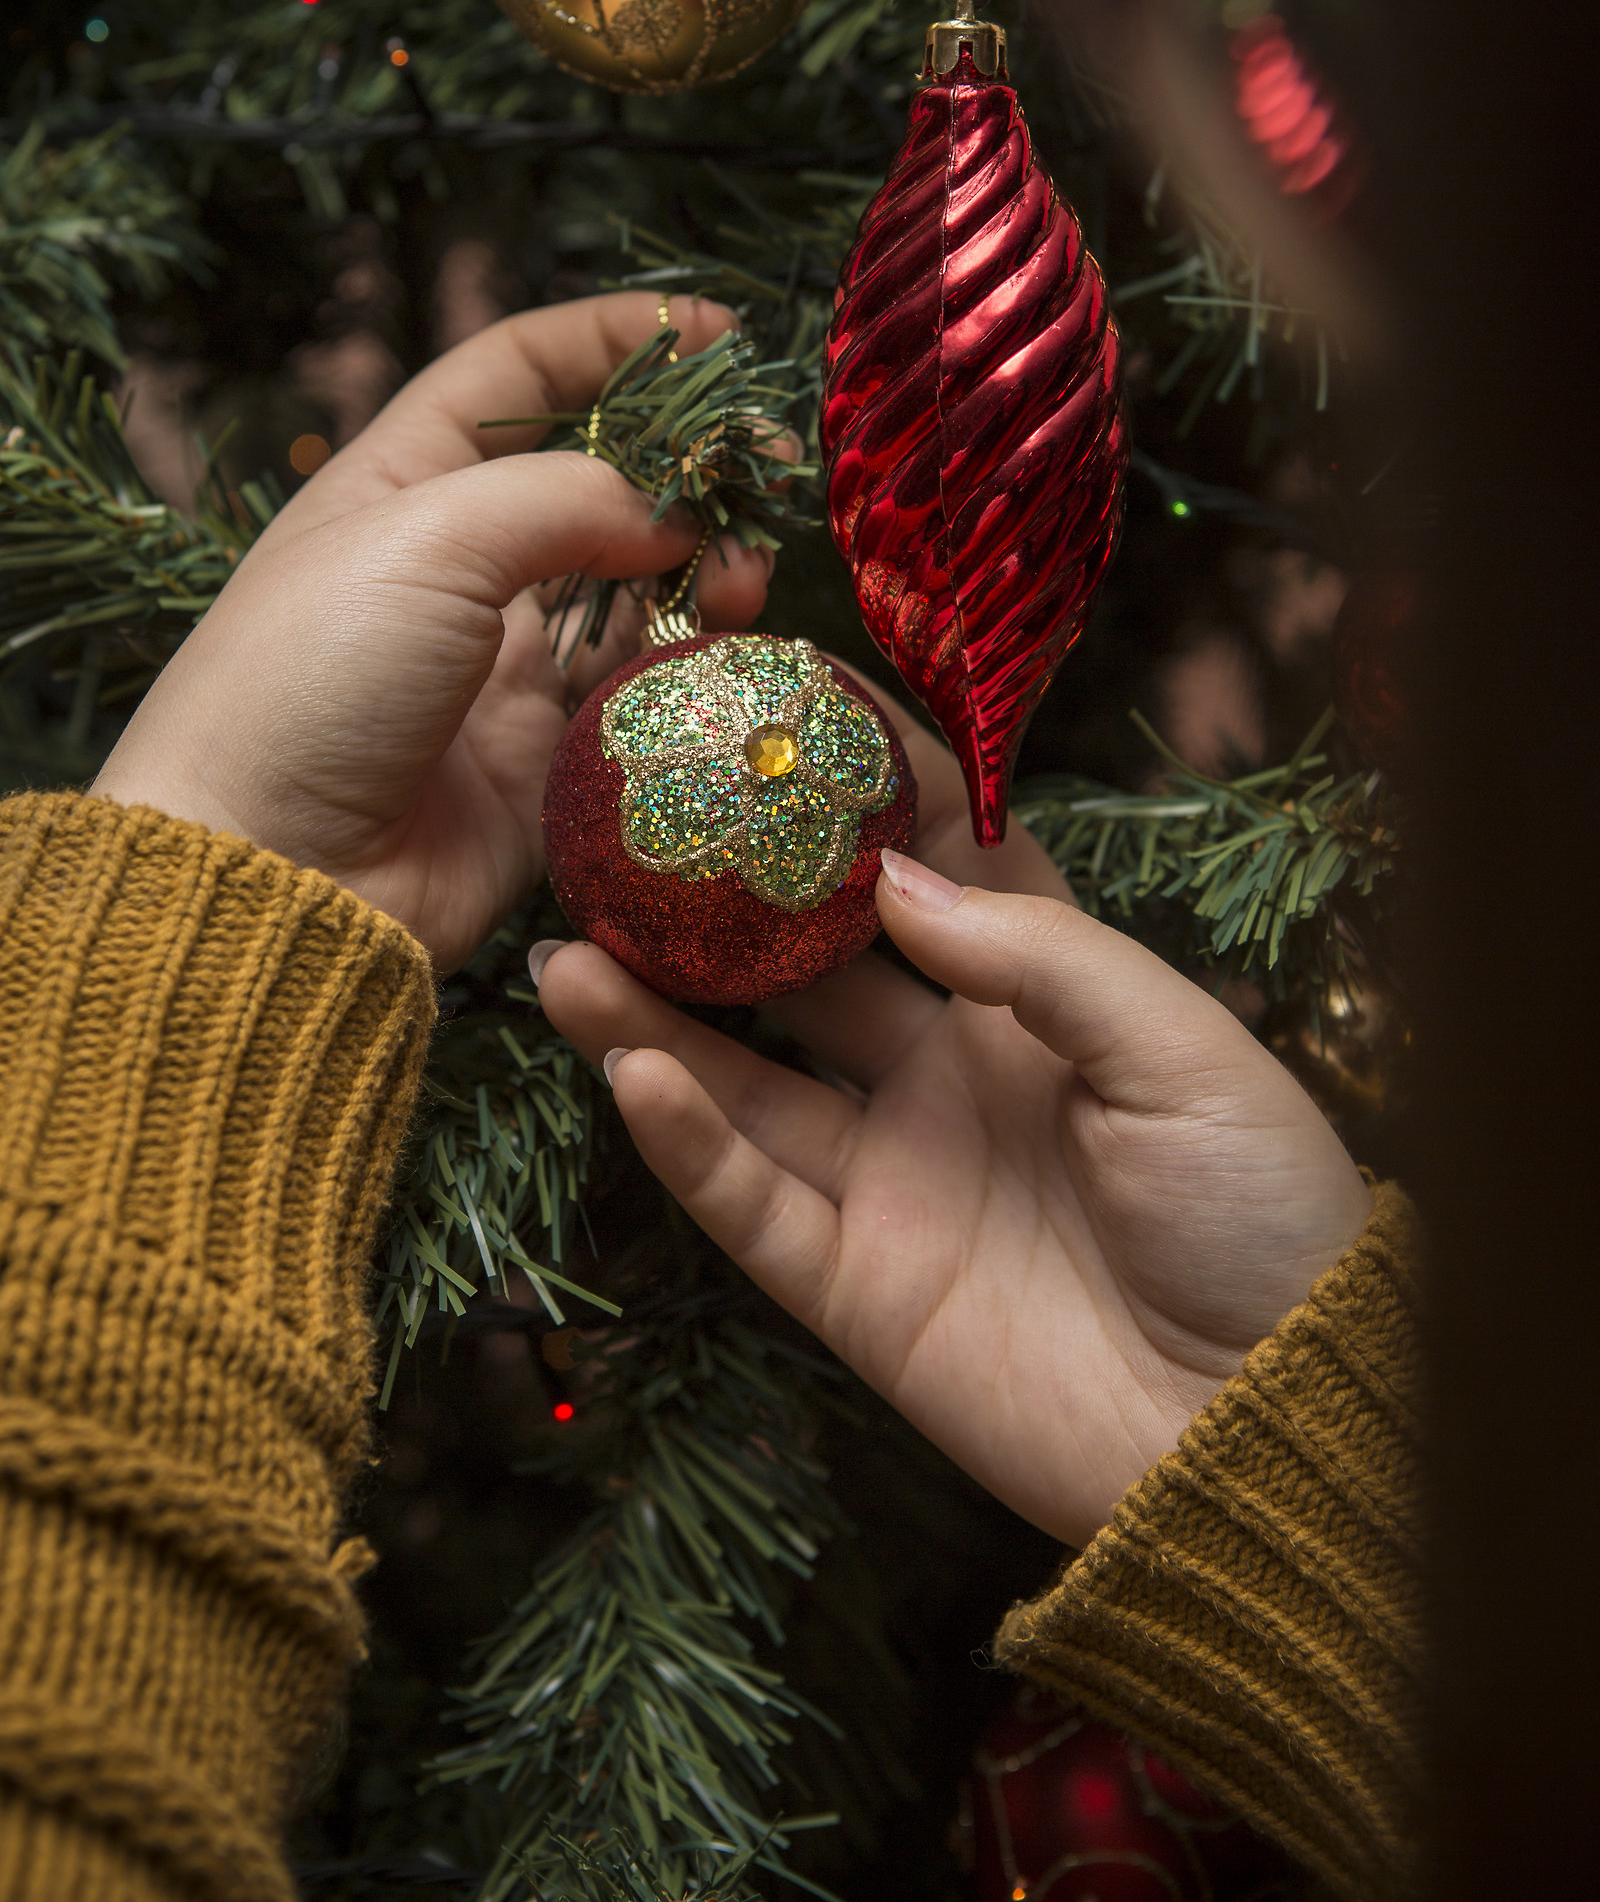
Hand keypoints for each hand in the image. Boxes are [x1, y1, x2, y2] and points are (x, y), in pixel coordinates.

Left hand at [91, 294, 772, 967]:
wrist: (270, 876)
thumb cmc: (311, 679)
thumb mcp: (427, 539)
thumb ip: (569, 499)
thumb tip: (679, 515)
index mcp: (400, 485)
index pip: (514, 375)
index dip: (609, 340)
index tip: (710, 334)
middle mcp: (458, 567)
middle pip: (597, 483)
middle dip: (687, 468)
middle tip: (765, 468)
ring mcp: (506, 667)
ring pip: (640, 591)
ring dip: (706, 571)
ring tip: (747, 579)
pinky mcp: (551, 762)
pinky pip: (646, 697)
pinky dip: (697, 668)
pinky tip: (728, 651)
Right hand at [534, 705, 1371, 1544]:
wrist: (1270, 1426)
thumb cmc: (1260, 1216)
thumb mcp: (1183, 1051)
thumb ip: (1041, 956)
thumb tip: (894, 877)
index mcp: (1039, 1014)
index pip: (935, 886)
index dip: (866, 812)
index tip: (788, 730)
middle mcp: (949, 1085)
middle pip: (802, 984)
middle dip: (716, 920)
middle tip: (626, 849)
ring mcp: (894, 1186)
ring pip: (744, 1088)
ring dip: (653, 1024)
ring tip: (568, 952)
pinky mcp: (857, 1293)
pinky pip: (751, 1207)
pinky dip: (687, 1141)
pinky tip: (634, 1071)